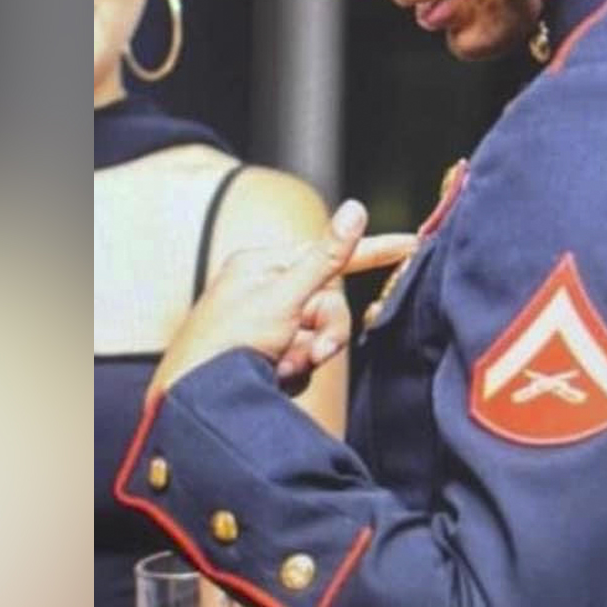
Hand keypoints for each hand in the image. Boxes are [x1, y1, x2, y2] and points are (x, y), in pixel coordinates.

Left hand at [149, 200, 414, 396]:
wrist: (197, 398)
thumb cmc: (229, 341)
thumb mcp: (284, 296)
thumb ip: (326, 258)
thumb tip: (355, 209)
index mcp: (262, 265)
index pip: (328, 254)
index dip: (371, 251)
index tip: (409, 245)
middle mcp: (264, 291)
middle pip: (328, 303)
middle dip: (328, 330)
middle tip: (316, 351)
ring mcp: (266, 325)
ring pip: (319, 334)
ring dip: (309, 353)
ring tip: (283, 366)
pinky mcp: (267, 355)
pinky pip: (303, 358)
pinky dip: (296, 369)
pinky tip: (274, 376)